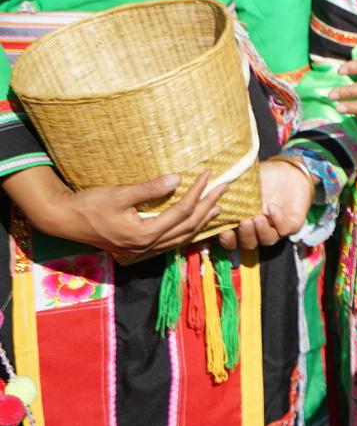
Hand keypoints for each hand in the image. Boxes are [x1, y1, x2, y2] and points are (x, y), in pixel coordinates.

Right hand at [3, 166, 223, 261]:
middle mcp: (147, 246)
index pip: (181, 212)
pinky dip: (187, 230)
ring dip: (201, 222)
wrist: (65, 220)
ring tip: (217, 206)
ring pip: (182, 238)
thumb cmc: (90, 205)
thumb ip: (149, 189)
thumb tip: (177, 179)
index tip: (210, 175)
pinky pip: (171, 241)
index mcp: (143, 234)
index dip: (198, 193)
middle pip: (187, 227)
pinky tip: (194, 222)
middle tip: (224, 188)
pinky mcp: (139, 248)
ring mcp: (143, 250)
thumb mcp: (119, 194)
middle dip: (208, 207)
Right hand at [217, 159, 314, 250]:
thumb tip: (210, 194)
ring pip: (267, 241)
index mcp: (242, 222)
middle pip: (249, 244)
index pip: (232, 240)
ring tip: (258, 217)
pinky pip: (285, 229)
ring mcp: (276, 228)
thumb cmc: (263, 176)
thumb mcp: (243, 183)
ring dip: (261, 231)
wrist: (288, 169)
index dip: (227, 240)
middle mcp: (258, 229)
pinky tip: (273, 208)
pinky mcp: (292, 224)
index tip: (224, 232)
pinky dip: (278, 220)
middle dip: (246, 235)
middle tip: (245, 222)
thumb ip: (229, 192)